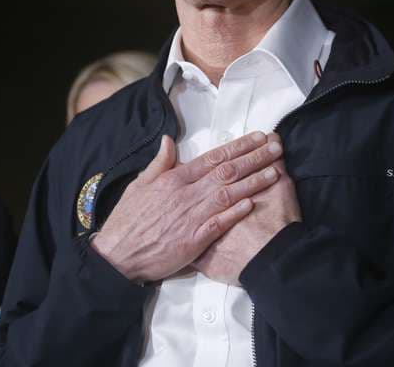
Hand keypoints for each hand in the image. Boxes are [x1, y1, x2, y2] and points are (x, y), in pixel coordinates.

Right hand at [91, 132, 283, 282]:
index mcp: (174, 179)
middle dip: (254, 158)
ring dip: (253, 182)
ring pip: (228, 194)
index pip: (212, 157)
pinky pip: (219, 223)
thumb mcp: (138, 185)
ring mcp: (191, 217)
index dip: (238, 146)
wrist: (117, 255)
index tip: (258, 138)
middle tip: (276, 147)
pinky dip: (236, 212)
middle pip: (226, 171)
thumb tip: (168, 140)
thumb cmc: (128, 220)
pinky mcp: (194, 240)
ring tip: (275, 171)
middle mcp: (185, 194)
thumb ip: (159, 163)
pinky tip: (253, 202)